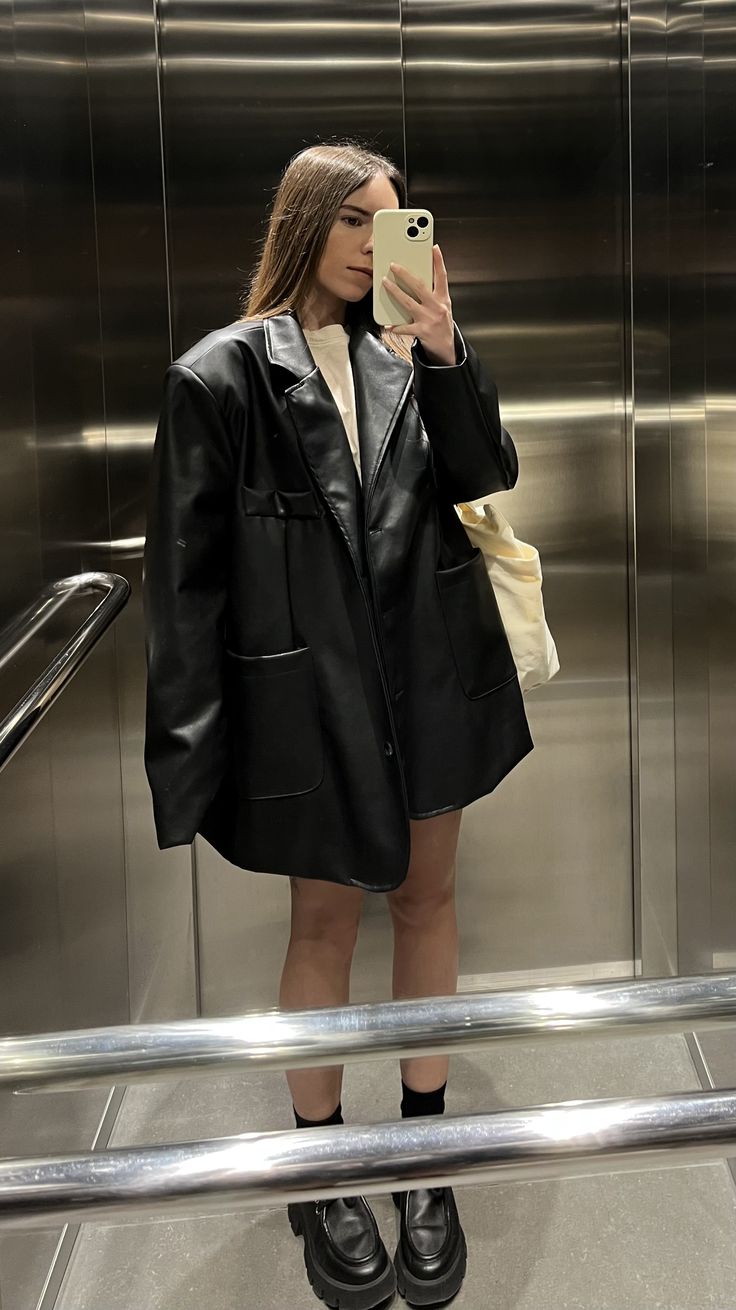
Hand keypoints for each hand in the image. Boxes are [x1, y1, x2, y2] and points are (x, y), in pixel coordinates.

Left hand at [382, 244, 455, 364]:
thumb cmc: (442, 324)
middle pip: (420, 286)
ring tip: (385, 282)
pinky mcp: (422, 331)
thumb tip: (416, 278)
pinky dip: (395, 326)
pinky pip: (405, 327)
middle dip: (405, 274)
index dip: (438, 261)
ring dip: (395, 291)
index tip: (434, 248)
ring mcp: (429, 319)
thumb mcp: (443, 306)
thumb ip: (433, 293)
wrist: (446, 348)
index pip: (442, 276)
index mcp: (443, 298)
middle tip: (394, 265)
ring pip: (408, 302)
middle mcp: (437, 307)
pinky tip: (388, 325)